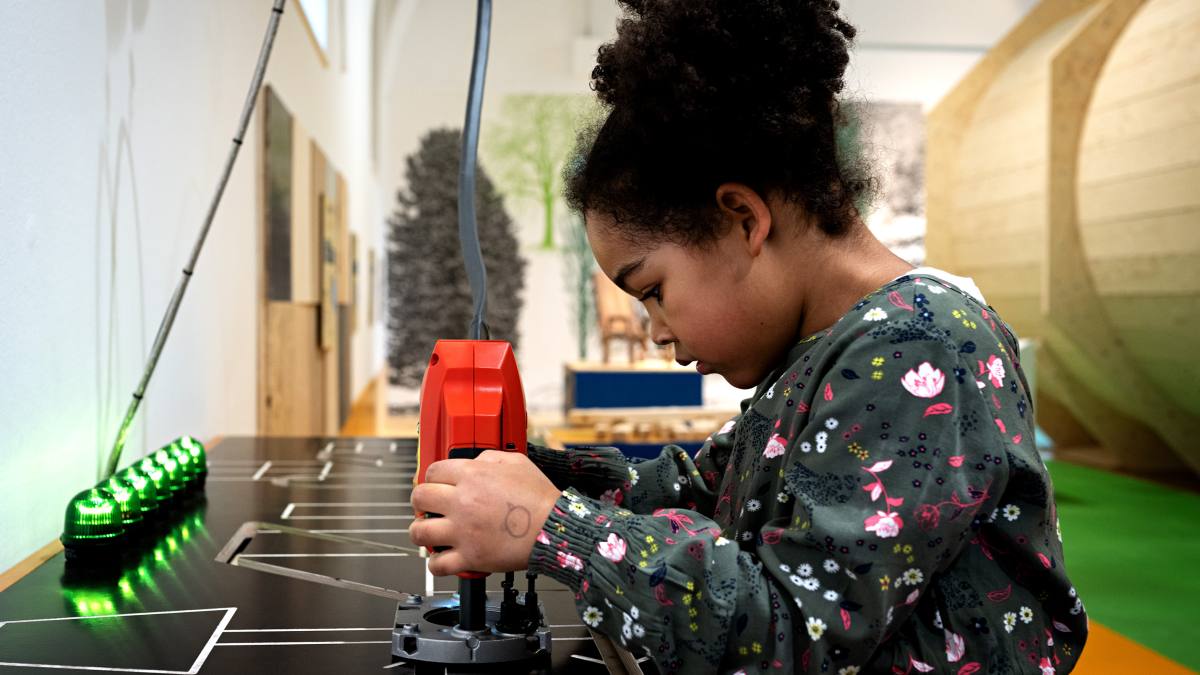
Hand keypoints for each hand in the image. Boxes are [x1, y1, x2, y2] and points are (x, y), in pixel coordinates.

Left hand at [409, 450, 560, 575]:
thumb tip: (475, 461)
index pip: (432, 471)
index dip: (432, 477)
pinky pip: (438, 564)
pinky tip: (442, 558)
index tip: (436, 485)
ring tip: (429, 533)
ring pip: (419, 532)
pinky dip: (436, 563)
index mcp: (472, 475)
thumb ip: (490, 457)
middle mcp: (462, 501)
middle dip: (420, 501)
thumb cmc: (541, 498)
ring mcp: (463, 531)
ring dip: (420, 532)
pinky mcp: (470, 557)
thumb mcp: (518, 462)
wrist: (554, 529)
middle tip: (428, 507)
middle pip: (419, 497)